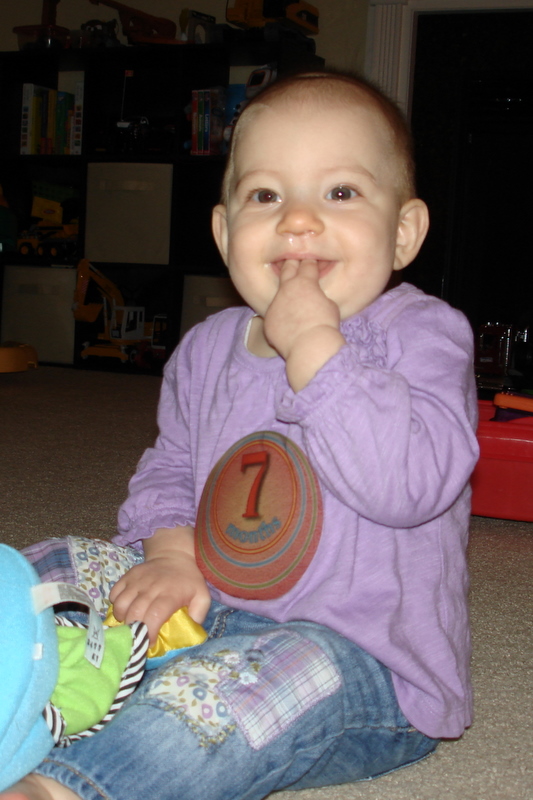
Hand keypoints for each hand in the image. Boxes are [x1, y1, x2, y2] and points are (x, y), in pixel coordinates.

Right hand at [109, 526, 210, 644]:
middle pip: (134, 613)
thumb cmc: (188, 581)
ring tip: (131, 623)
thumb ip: (198, 615)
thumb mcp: (202, 596)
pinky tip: (126, 609)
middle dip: (134, 630)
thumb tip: (189, 631)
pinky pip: (114, 593)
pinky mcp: (127, 576)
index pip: (154, 616)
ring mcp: (137, 581)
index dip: (149, 632)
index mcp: (169, 594)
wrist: (174, 555)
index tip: (149, 643)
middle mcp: (151, 587)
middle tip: (138, 636)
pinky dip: (116, 605)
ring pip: (121, 605)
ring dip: (123, 619)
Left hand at [263, 259, 344, 390]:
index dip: (311, 262)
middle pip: (287, 269)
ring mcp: (275, 304)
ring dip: (285, 293)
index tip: (311, 261)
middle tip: (293, 261)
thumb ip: (319, 296)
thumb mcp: (330, 305)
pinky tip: (286, 323)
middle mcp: (286, 289)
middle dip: (291, 263)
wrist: (309, 346)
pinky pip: (275, 315)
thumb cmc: (325, 325)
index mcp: (305, 282)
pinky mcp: (268, 320)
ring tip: (290, 296)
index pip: (307, 265)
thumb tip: (315, 298)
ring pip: (278, 294)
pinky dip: (281, 316)